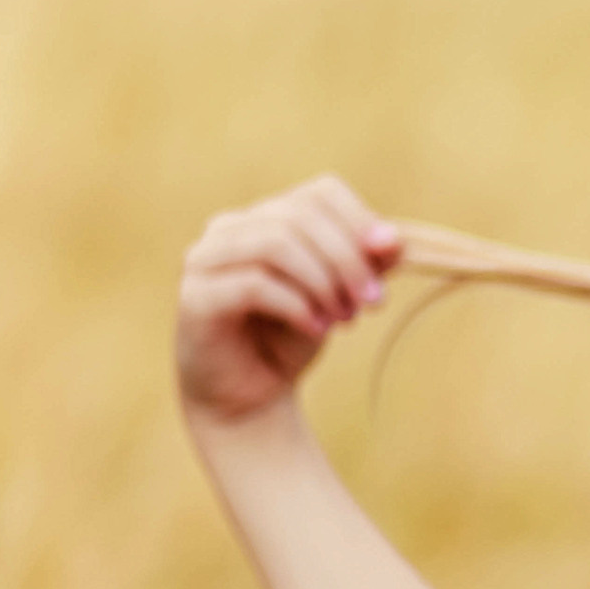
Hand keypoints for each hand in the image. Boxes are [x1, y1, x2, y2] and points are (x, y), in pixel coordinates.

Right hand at [176, 174, 400, 424]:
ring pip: (276, 244)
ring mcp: (205, 259)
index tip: (391, 255)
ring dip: (323, 282)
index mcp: (265, 218)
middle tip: (371, 301)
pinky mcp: (197, 296)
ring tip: (344, 318)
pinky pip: (255, 285)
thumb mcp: (339, 294)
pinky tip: (316, 328)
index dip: (360, 220)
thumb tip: (392, 240)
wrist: (250, 396)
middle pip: (301, 216)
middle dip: (348, 259)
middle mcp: (229, 229)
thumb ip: (364, 263)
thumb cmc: (292, 338)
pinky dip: (298, 306)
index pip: (319, 193)